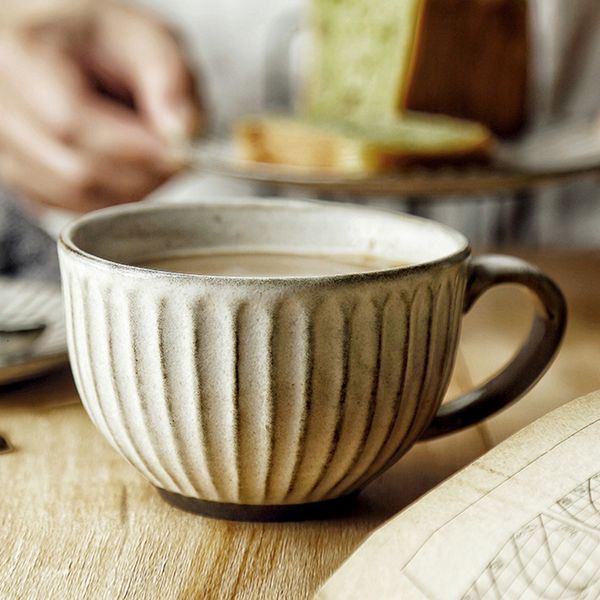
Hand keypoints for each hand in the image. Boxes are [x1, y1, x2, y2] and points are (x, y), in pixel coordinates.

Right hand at [0, 0, 201, 211]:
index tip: (176, 148)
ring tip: (148, 152)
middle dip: (140, 171)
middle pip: (76, 170)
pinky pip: (72, 207)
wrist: (64, 45)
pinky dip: (111, 196)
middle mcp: (0, 108)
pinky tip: (124, 166)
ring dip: (129, 188)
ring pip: (76, 197)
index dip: (134, 148)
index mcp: (22, 55)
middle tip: (171, 150)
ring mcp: (4, 148)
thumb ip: (169, 80)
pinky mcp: (19, 177)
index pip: (72, 124)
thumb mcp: (145, 37)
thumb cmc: (100, 37)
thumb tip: (181, 136)